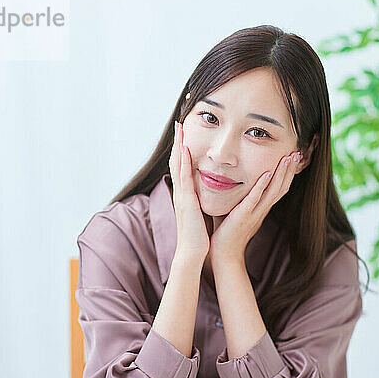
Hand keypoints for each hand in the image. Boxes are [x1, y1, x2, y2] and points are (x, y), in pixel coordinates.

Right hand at [168, 121, 209, 265]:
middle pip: (176, 161)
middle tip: (179, 123)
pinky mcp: (187, 202)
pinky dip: (184, 162)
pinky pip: (184, 178)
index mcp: (185, 195)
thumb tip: (202, 195)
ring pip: (178, 165)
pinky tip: (185, 148)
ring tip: (180, 128)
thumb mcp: (198, 214)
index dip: (182, 150)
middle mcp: (181, 193)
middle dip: (178, 142)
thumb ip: (198, 203)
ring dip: (179, 145)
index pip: (181, 167)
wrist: (192, 254)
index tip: (184, 134)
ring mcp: (182, 196)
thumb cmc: (197, 237)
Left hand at [208, 151, 300, 264]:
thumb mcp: (237, 211)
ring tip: (288, 157)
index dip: (287, 173)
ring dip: (281, 173)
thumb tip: (233, 181)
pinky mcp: (244, 216)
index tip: (292, 157)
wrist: (224, 254)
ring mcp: (255, 213)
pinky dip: (261, 186)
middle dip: (290, 169)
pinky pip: (255, 199)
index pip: (279, 188)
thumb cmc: (226, 232)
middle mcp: (262, 210)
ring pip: (273, 191)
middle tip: (297, 152)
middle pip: (282, 187)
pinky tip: (267, 173)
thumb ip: (239, 197)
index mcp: (261, 208)